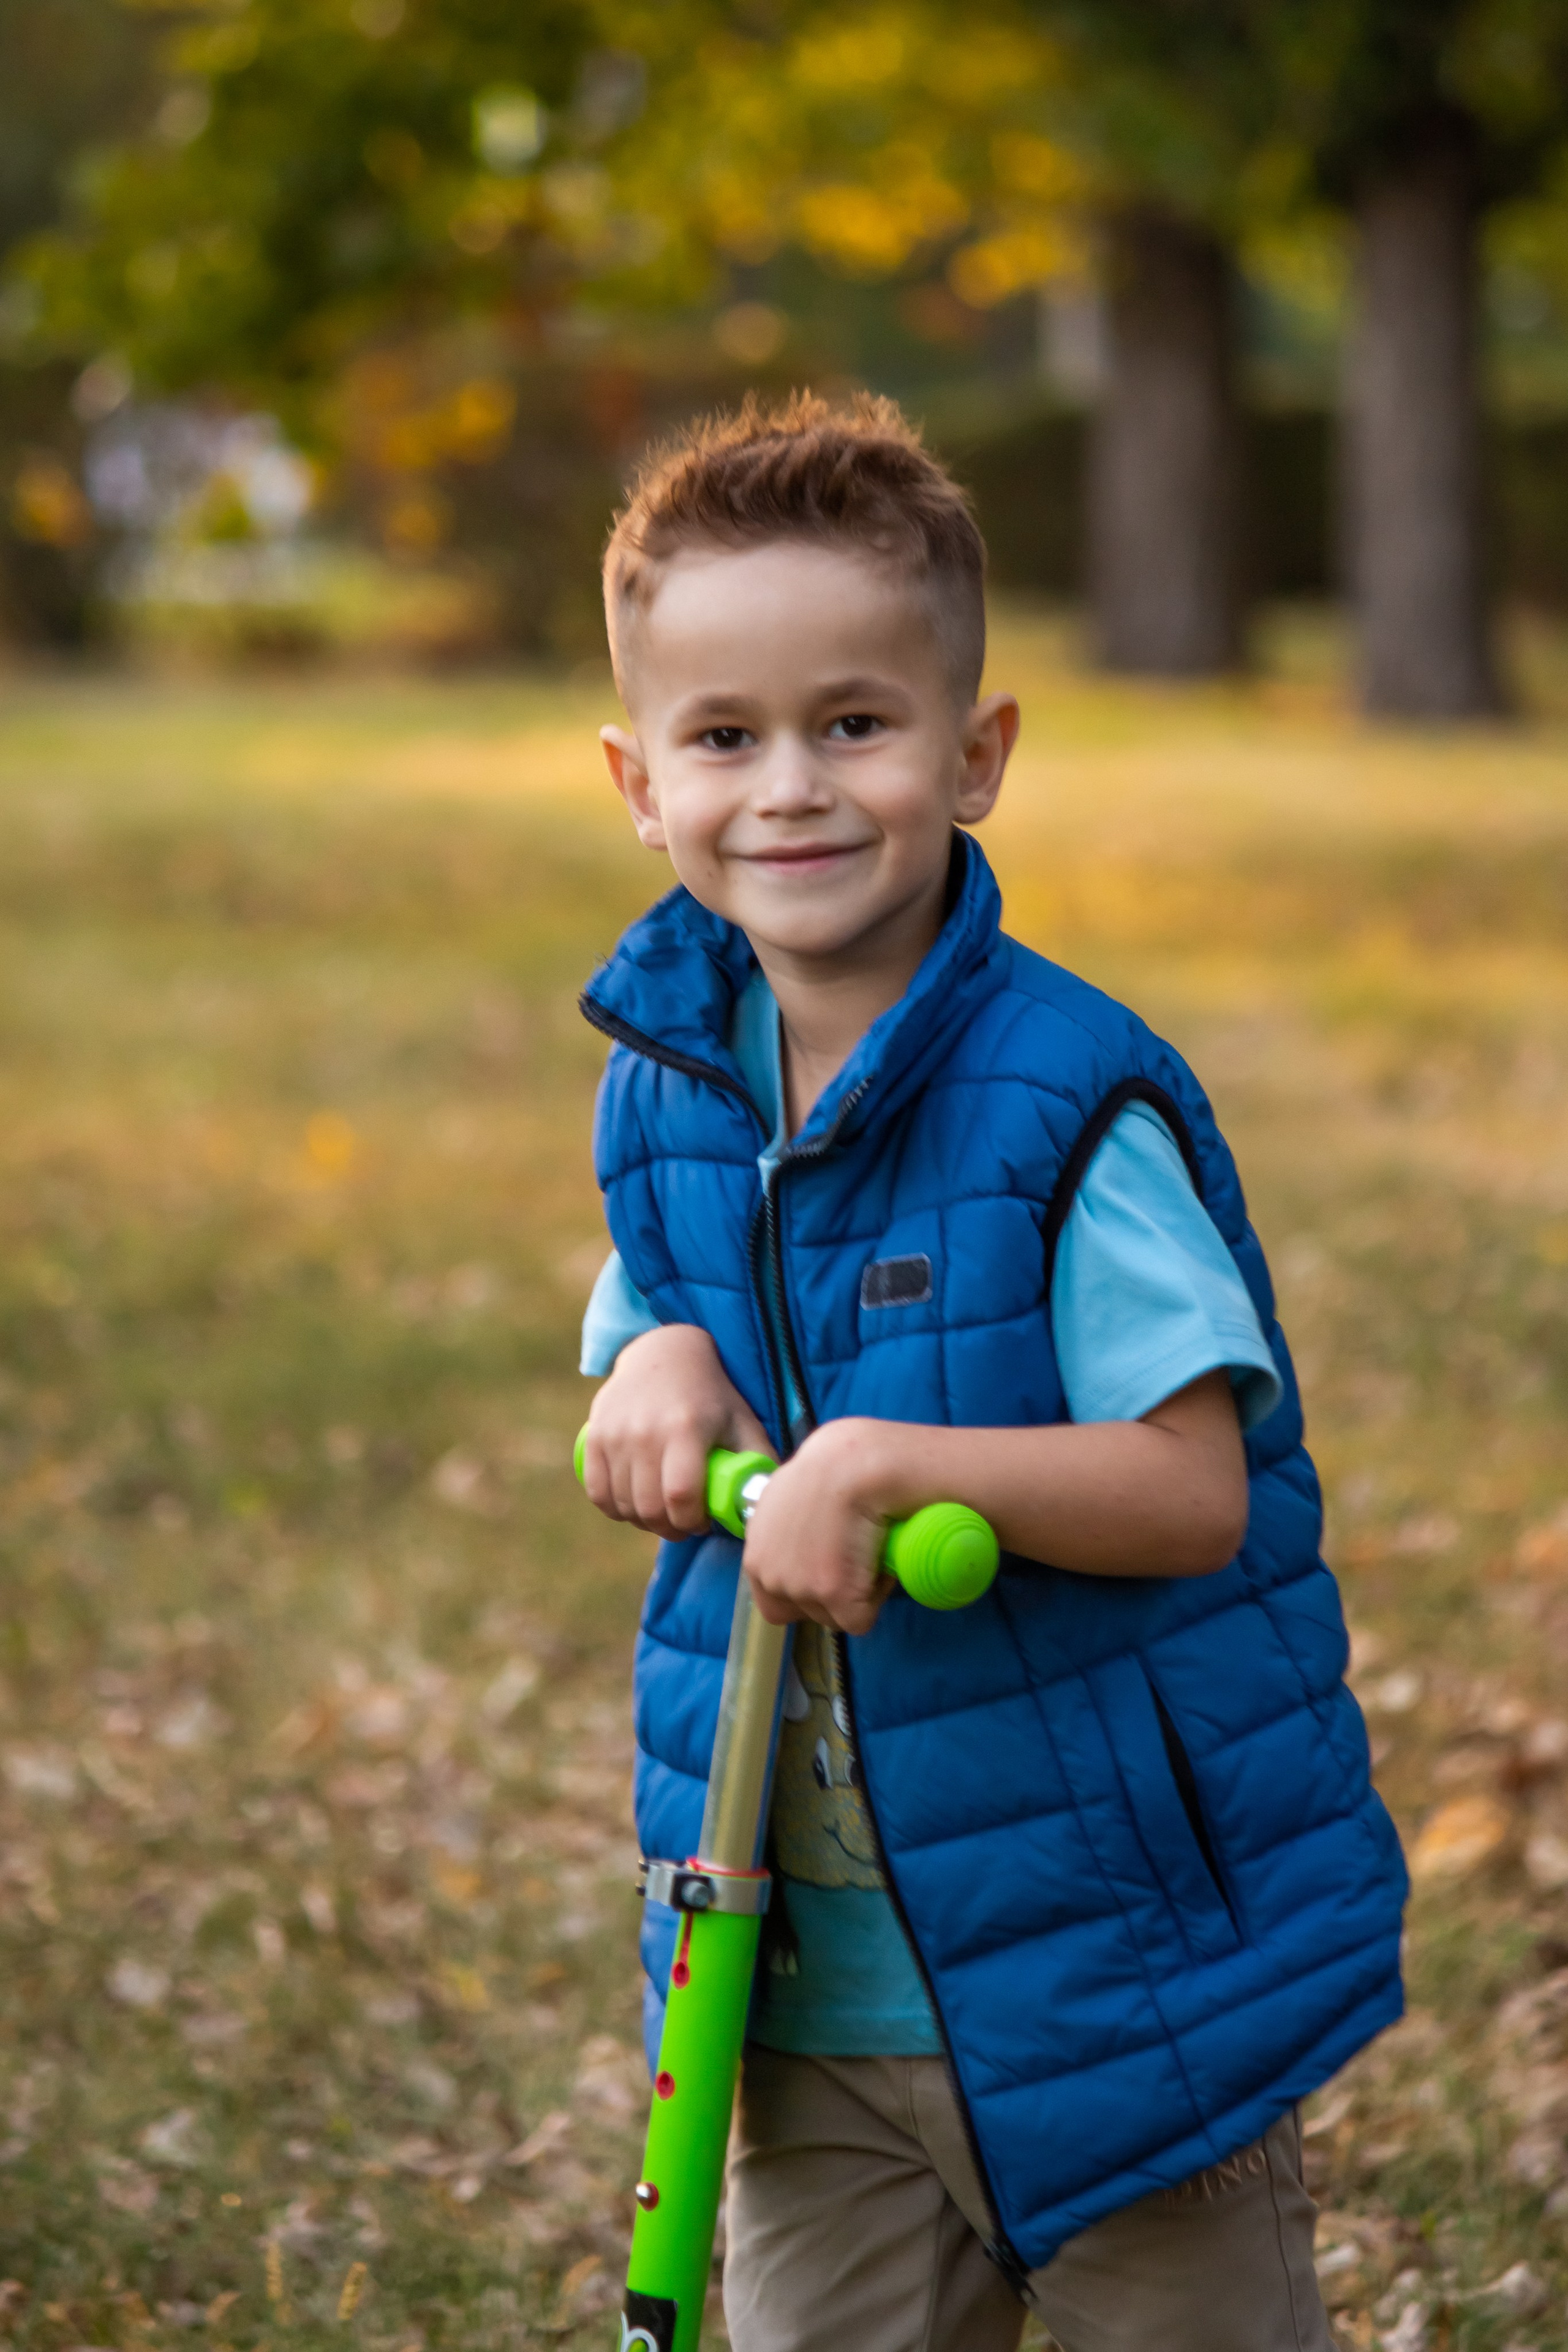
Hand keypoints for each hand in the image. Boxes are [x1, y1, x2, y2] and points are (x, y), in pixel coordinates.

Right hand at [581, 1323, 772, 1540]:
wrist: (664, 1354)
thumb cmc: (712, 1396)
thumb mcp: (742, 1421)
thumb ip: (758, 1461)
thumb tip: (771, 1507)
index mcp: (687, 1428)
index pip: (681, 1497)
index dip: (692, 1522)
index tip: (702, 1521)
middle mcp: (646, 1431)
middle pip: (650, 1508)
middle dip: (670, 1528)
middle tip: (683, 1524)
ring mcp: (615, 1434)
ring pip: (624, 1506)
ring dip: (644, 1521)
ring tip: (662, 1512)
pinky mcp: (593, 1436)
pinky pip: (598, 1493)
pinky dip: (615, 1509)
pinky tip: (633, 1505)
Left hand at [742, 1419, 894, 1635]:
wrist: (854, 1464)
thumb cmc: (830, 1466)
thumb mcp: (785, 1496)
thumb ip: (782, 1530)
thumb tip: (804, 1543)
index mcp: (755, 1555)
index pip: (774, 1601)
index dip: (805, 1589)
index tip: (827, 1568)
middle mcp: (770, 1576)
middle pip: (805, 1611)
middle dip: (830, 1594)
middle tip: (853, 1558)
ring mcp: (801, 1588)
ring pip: (834, 1615)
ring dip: (855, 1595)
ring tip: (868, 1551)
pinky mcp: (835, 1597)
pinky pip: (860, 1618)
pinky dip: (875, 1597)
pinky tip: (879, 1561)